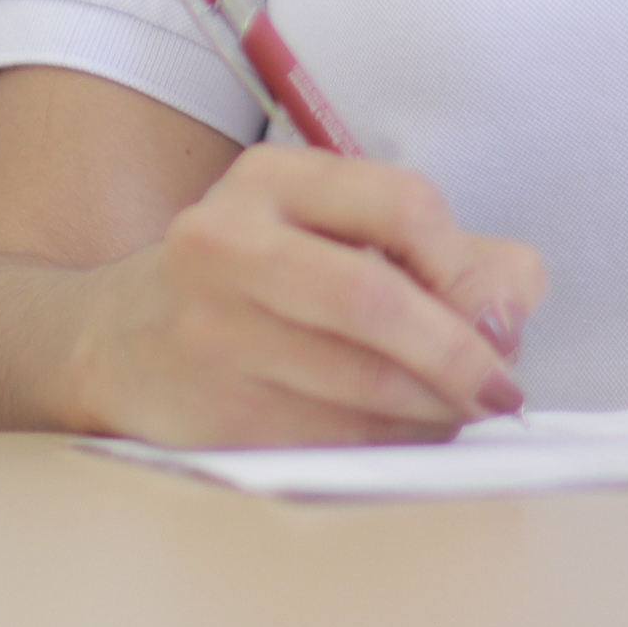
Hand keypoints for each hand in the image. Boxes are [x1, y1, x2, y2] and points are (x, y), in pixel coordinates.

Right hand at [70, 145, 548, 448]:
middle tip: (498, 388)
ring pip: (358, 383)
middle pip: (375, 299)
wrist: (118, 340)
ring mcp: (211, 333)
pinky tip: (399, 435)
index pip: (402, 204)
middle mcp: (227, 244)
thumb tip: (509, 313)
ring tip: (454, 412)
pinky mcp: (210, 414)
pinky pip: (328, 440)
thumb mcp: (339, 230)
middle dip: (457, 354)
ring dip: (432, 410)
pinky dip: (386, 445)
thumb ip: (451, 255)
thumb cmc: (262, 282)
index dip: (467, 269)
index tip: (500, 318)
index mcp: (272, 180)